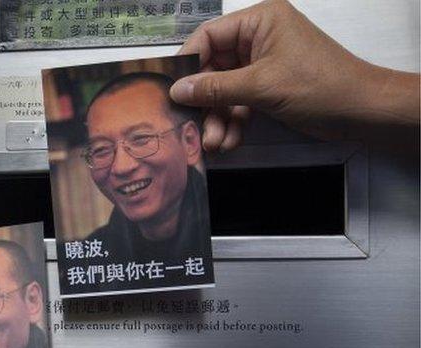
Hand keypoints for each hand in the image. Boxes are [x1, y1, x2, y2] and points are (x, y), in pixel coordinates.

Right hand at [169, 0, 419, 149]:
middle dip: (205, 101)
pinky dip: (233, 122)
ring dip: (218, 118)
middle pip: (213, 68)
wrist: (361, 111)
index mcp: (260, 21)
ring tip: (213, 142)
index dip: (189, 63)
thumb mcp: (261, 85)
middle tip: (192, 125)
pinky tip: (229, 141)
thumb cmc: (320, 85)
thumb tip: (178, 90)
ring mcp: (263, 64)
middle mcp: (259, 38)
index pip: (209, 36)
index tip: (171, 89)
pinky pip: (239, 103)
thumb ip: (215, 88)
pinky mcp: (268, 87)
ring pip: (225, 90)